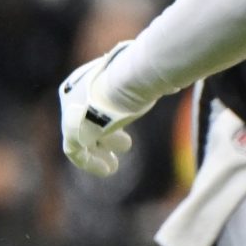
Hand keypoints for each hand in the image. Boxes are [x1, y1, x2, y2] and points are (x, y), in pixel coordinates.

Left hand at [58, 43, 146, 178]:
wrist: (125, 79)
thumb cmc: (142, 74)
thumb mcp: (149, 78)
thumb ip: (156, 85)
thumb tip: (175, 86)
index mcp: (87, 79)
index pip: (95, 101)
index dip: (111, 115)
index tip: (129, 125)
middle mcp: (74, 96)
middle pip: (87, 119)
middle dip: (105, 134)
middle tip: (125, 144)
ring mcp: (70, 115)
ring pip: (80, 137)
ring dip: (98, 152)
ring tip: (113, 166)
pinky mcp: (71, 133)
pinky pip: (75, 152)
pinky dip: (90, 162)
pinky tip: (107, 170)